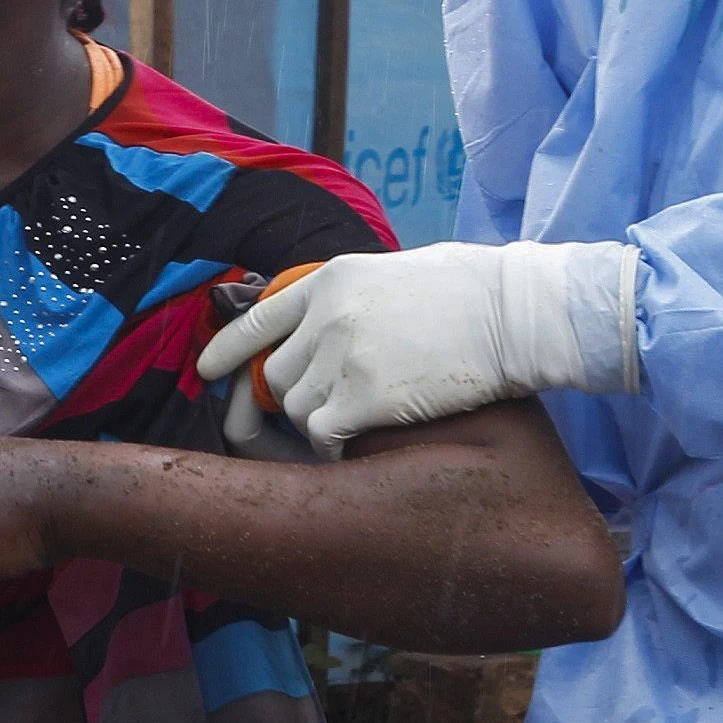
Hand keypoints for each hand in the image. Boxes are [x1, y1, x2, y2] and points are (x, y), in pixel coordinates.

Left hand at [192, 242, 638, 454]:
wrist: (516, 313)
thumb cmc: (472, 294)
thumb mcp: (397, 274)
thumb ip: (352, 300)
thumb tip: (326, 328)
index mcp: (332, 280)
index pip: (259, 318)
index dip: (228, 349)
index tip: (206, 372)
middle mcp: (327, 316)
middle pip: (278, 376)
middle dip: (297, 397)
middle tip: (335, 408)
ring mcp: (343, 356)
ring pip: (296, 410)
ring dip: (321, 422)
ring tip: (363, 418)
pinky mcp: (364, 397)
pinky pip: (323, 436)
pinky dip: (335, 449)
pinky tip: (362, 446)